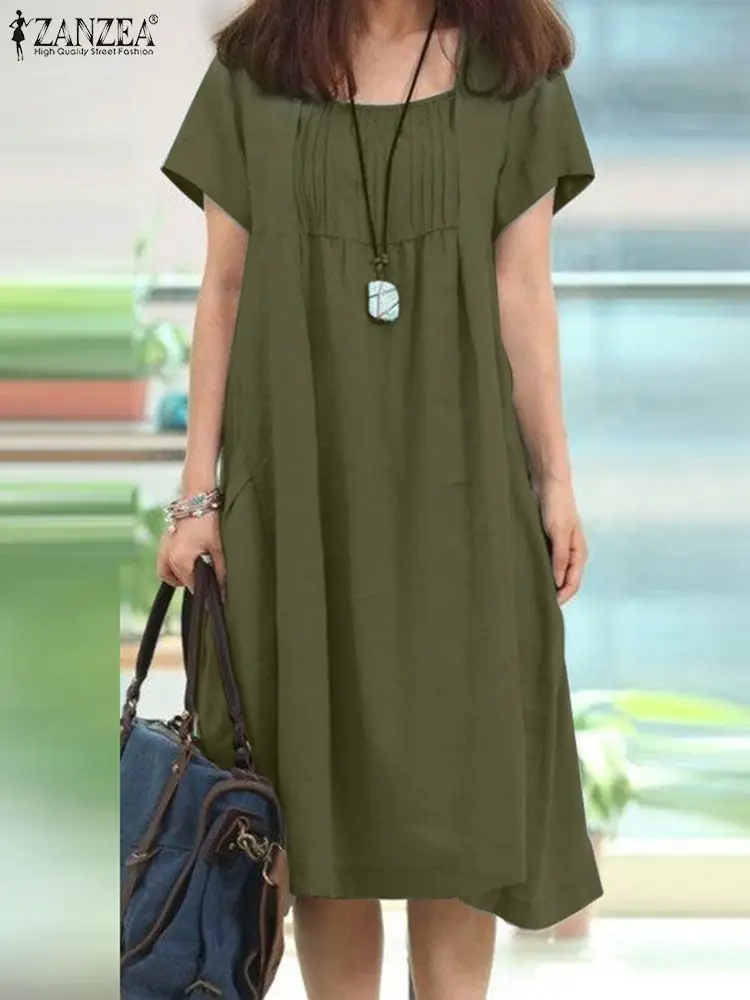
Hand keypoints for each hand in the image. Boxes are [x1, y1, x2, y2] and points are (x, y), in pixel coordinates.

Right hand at [156, 514, 225, 594]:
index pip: (190, 586)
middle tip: (206, 578)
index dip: (204, 590)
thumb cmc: (210, 519)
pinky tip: (189, 556)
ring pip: (165, 570)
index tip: (214, 590)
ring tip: (194, 570)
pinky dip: (173, 562)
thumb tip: (223, 590)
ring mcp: (164, 545)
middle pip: (175, 579)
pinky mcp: (165, 537)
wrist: (199, 495)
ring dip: (177, 574)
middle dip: (190, 581)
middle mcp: (167, 554)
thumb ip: (220, 571)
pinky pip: (165, 558)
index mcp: (179, 559)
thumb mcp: (219, 547)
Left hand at [536, 477, 587, 605]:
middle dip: (556, 593)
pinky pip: (546, 561)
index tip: (549, 606)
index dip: (563, 596)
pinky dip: (540, 570)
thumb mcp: (559, 533)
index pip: (573, 582)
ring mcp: (559, 547)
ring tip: (533, 594)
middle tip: (538, 604)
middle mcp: (571, 552)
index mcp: (579, 552)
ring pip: (555, 572)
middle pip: (566, 580)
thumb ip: (560, 557)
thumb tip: (558, 582)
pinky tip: (530, 575)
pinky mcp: (548, 541)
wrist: (548, 483)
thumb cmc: (557, 506)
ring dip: (548, 582)